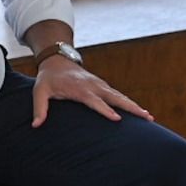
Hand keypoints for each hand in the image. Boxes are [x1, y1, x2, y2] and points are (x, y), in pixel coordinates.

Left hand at [31, 57, 153, 126]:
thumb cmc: (48, 78)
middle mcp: (94, 86)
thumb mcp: (39, 90)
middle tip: (145, 117)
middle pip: (115, 97)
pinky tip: (141, 113)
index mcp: (80, 89)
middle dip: (130, 107)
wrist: (58, 59)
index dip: (105, 110)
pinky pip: (119, 96)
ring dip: (134, 106)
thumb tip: (36, 125)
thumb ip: (39, 107)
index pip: (94, 101)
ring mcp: (100, 85)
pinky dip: (130, 103)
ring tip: (149, 117)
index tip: (117, 119)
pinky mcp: (103, 87)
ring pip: (120, 96)